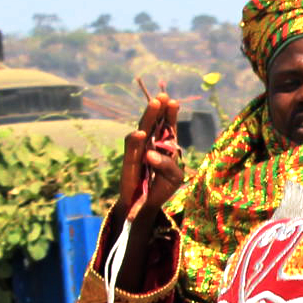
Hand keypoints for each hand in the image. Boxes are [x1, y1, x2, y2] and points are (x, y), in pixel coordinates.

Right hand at [118, 94, 185, 219]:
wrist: (145, 206)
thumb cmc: (161, 188)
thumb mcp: (174, 178)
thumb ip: (168, 166)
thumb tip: (151, 155)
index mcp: (165, 146)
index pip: (167, 127)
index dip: (169, 114)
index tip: (173, 101)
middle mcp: (151, 146)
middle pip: (154, 124)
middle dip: (157, 110)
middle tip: (162, 96)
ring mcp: (138, 153)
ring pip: (141, 131)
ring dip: (147, 118)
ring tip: (154, 104)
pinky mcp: (129, 164)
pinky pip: (131, 150)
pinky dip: (135, 141)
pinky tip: (141, 133)